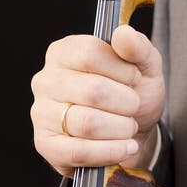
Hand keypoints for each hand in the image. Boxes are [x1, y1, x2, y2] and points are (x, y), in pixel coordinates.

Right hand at [31, 24, 163, 177]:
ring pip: (87, 123)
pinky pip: (79, 151)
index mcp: (63, 53)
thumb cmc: (130, 94)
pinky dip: (110, 152)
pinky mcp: (46, 145)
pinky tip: (126, 147)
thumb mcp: (144, 66)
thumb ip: (137, 47)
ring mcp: (41, 114)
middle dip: (126, 103)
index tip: (135, 79)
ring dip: (121, 128)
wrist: (131, 132)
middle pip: (92, 91)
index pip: (90, 53)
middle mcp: (46, 81)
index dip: (122, 70)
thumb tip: (123, 34)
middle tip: (134, 107)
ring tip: (129, 127)